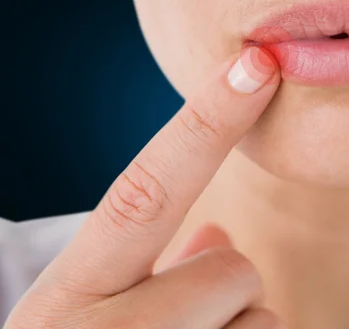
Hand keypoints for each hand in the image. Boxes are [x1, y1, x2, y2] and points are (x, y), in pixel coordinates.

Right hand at [5, 47, 284, 328]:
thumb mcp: (87, 313)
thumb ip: (153, 265)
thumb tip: (220, 234)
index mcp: (67, 296)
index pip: (144, 192)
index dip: (205, 124)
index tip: (256, 65)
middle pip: (234, 268)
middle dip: (224, 285)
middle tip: (183, 320)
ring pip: (262, 316)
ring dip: (236, 326)